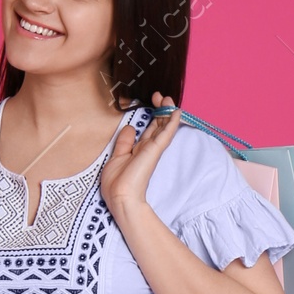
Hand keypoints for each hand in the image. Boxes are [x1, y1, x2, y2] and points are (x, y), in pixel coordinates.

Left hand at [99, 95, 178, 225]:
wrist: (120, 197)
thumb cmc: (117, 183)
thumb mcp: (117, 157)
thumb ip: (124, 143)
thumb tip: (130, 127)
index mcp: (139, 150)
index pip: (150, 130)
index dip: (153, 116)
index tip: (152, 102)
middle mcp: (148, 149)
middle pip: (159, 125)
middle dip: (161, 109)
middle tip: (160, 95)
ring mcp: (153, 149)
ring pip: (164, 126)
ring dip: (167, 111)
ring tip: (167, 97)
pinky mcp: (155, 150)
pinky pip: (166, 133)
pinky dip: (172, 122)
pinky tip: (177, 111)